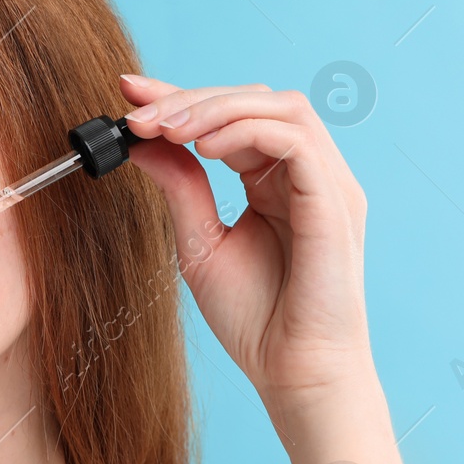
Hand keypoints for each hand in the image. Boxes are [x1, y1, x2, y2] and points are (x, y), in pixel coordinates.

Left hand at [117, 75, 375, 409]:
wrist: (292, 373)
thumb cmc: (256, 319)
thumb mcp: (199, 242)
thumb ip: (180, 188)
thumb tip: (143, 141)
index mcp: (275, 181)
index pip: (231, 117)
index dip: (181, 95)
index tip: (128, 91)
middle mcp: (306, 174)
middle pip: (256, 99)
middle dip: (191, 98)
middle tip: (138, 116)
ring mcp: (327, 184)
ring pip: (280, 107)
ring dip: (216, 107)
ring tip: (167, 127)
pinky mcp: (336, 202)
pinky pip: (295, 141)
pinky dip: (246, 132)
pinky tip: (204, 147)